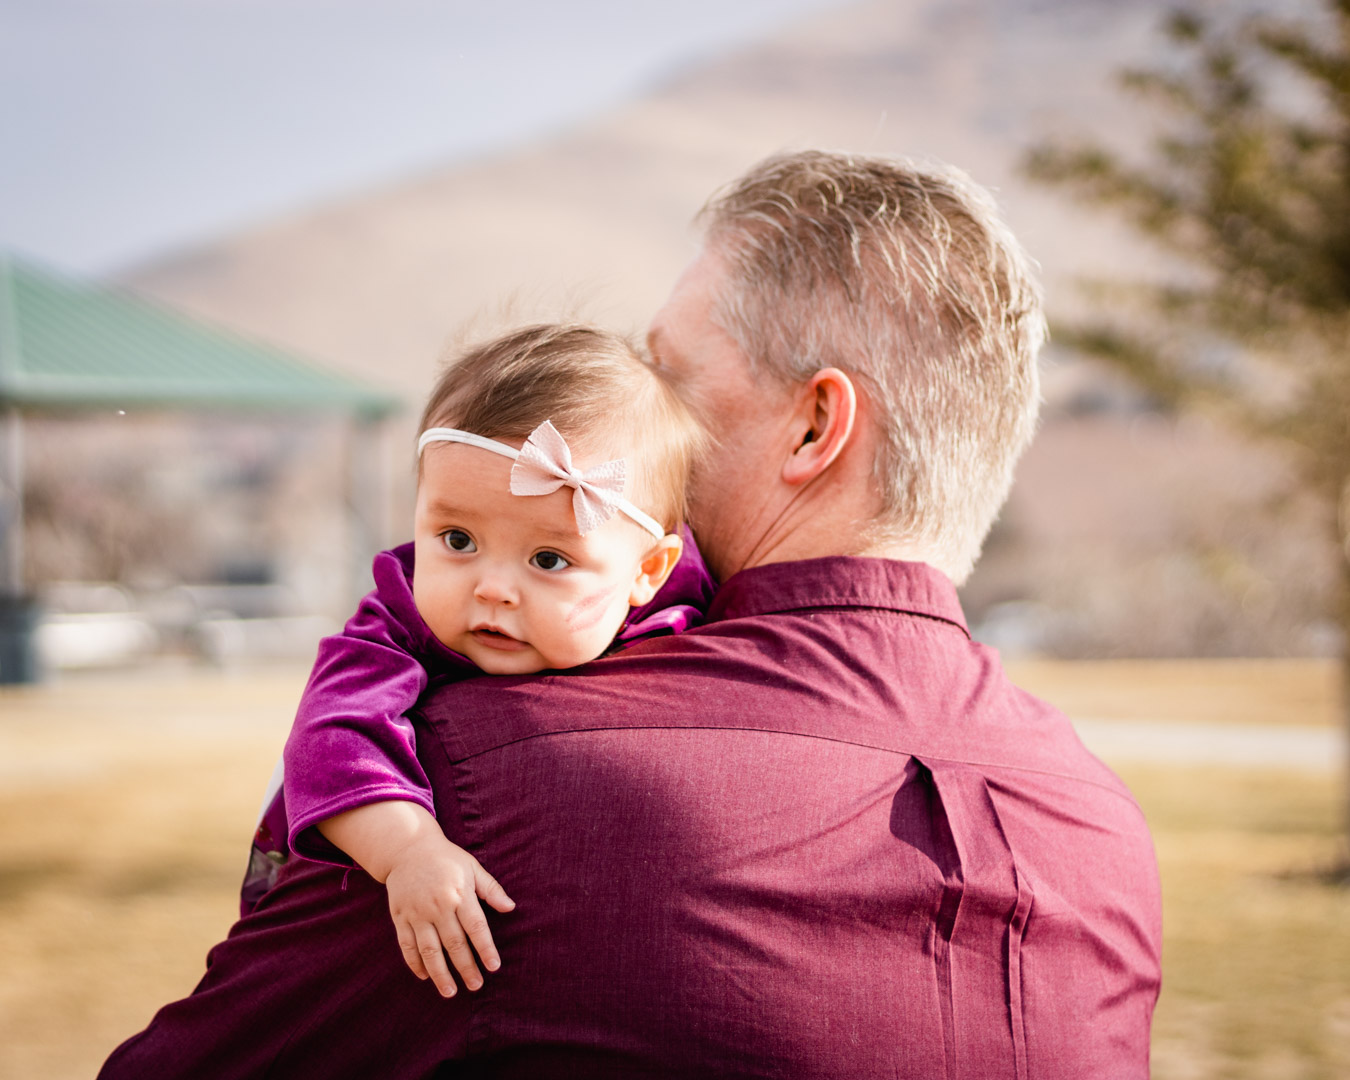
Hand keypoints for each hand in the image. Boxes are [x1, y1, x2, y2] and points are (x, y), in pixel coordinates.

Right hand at [384, 831, 514, 997]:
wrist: (408, 849)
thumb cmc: (446, 859)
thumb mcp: (472, 867)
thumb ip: (491, 889)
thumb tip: (511, 908)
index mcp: (459, 893)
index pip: (476, 927)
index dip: (485, 948)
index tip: (494, 967)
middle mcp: (438, 906)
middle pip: (454, 943)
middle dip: (466, 967)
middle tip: (476, 986)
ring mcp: (417, 913)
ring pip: (429, 950)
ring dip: (440, 973)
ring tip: (450, 992)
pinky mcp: (400, 917)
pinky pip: (407, 945)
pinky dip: (415, 963)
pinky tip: (425, 976)